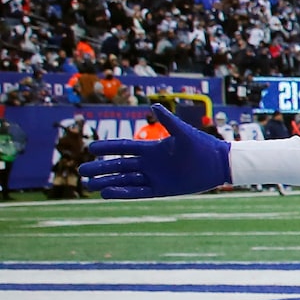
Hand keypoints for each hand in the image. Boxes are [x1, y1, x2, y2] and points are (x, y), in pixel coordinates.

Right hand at [79, 106, 230, 198]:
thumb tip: (153, 106)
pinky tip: (106, 194)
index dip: (108, 148)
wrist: (218, 164)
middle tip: (81, 170)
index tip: (90, 148)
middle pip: (119, 166)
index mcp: (152, 148)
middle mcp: (150, 163)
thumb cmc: (202, 146)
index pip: (124, 148)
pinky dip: (122, 193)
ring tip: (88, 185)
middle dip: (101, 168)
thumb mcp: (183, 133)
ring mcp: (154, 176)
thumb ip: (168, 121)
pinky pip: (138, 192)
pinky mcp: (161, 189)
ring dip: (107, 182)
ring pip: (125, 180)